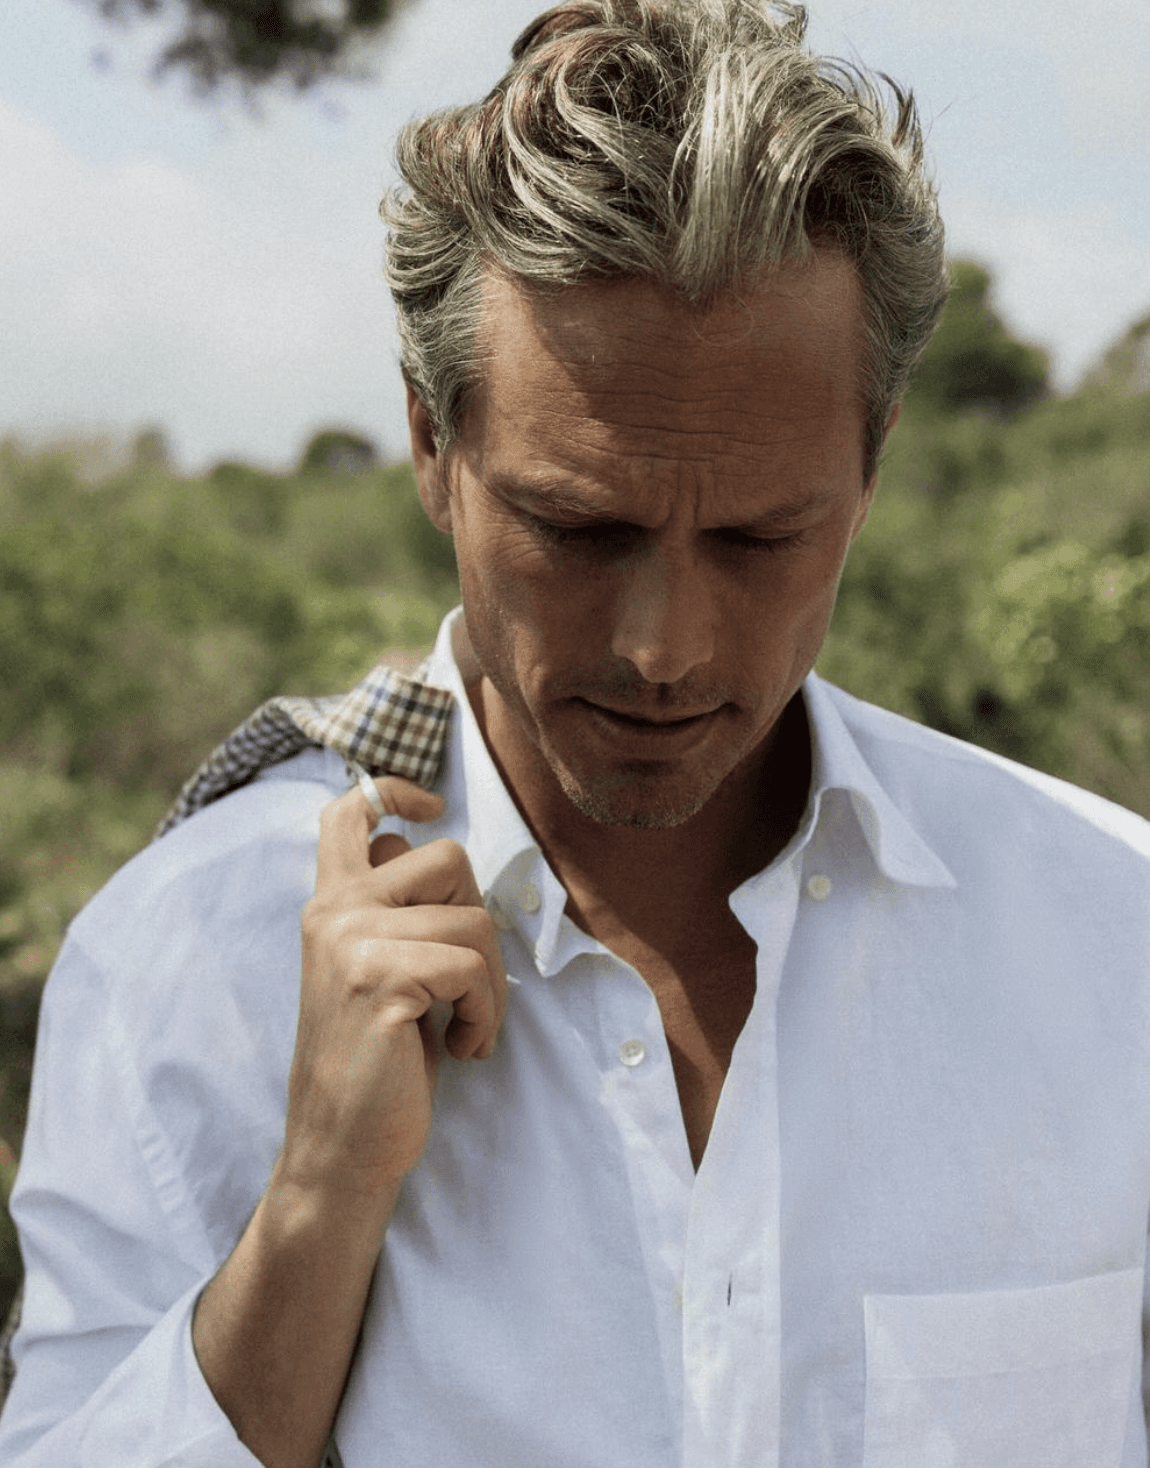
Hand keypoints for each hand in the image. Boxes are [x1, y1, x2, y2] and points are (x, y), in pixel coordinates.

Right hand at [279, 774, 507, 1217]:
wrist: (342, 1149)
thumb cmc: (378, 1063)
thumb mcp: (381, 971)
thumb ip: (397, 914)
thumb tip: (450, 863)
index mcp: (330, 904)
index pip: (349, 812)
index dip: (393, 791)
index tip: (428, 805)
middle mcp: (333, 910)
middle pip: (449, 857)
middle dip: (479, 921)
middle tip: (466, 987)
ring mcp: (350, 939)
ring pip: (473, 918)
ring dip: (491, 983)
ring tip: (465, 1029)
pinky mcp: (378, 977)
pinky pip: (472, 966)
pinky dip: (486, 1012)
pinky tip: (462, 1048)